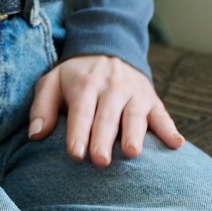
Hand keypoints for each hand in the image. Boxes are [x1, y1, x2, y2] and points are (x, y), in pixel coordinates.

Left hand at [26, 53, 185, 166]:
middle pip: (107, 115)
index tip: (75, 153)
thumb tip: (35, 135)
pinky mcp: (152, 100)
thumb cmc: (76, 77)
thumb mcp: (52, 82)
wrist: (109, 49)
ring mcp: (134, 93)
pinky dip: (170, 129)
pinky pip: (163, 115)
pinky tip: (176, 144)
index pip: (81, 109)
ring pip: (135, 114)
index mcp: (84, 83)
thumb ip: (41, 107)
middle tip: (100, 161)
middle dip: (103, 137)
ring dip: (134, 133)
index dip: (78, 131)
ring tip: (132, 152)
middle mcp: (111, 87)